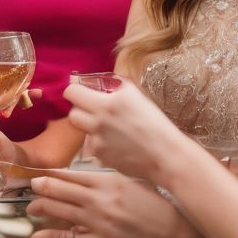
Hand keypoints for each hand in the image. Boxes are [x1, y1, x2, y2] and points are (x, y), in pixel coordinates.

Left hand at [27, 170, 200, 237]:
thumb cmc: (162, 210)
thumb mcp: (137, 184)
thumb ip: (111, 180)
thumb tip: (88, 179)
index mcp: (110, 181)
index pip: (72, 174)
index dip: (53, 174)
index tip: (42, 174)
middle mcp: (101, 200)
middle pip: (60, 190)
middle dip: (41, 188)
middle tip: (31, 187)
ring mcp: (99, 224)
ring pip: (60, 212)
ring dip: (41, 208)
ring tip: (31, 208)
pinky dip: (48, 237)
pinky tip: (36, 236)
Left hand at [63, 80, 194, 180]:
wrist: (166, 155)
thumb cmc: (155, 123)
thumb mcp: (137, 95)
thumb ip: (116, 84)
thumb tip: (98, 80)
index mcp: (109, 103)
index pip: (72, 92)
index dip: (75, 91)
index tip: (81, 93)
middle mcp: (100, 121)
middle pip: (73, 113)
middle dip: (80, 110)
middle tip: (94, 111)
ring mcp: (98, 141)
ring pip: (81, 131)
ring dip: (89, 127)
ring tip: (107, 128)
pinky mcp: (100, 157)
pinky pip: (92, 147)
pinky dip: (100, 144)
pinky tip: (116, 144)